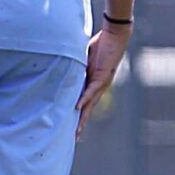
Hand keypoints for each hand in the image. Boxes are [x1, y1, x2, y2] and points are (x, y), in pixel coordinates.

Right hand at [77, 21, 130, 137]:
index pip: (85, 104)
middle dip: (81, 124)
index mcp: (93, 84)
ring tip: (76, 130)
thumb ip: (74, 65)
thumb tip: (59, 65)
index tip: (73, 128)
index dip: (79, 116)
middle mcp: (98, 87)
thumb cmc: (101, 44)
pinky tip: (76, 108)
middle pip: (88, 109)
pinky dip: (83, 99)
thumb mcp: (83, 58)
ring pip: (90, 104)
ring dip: (83, 118)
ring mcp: (101, 83)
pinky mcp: (101, 76)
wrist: (116, 36)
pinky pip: (90, 90)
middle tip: (74, 138)